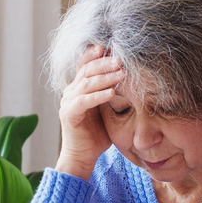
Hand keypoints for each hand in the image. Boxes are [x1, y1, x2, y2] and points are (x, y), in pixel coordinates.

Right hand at [56, 45, 123, 179]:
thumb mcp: (109, 109)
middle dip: (105, 63)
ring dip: (105, 77)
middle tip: (121, 59)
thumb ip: (113, 93)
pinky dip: (98, 95)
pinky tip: (112, 92)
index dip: (95, 54)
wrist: (84, 155)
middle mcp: (71, 91)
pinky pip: (83, 101)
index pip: (85, 65)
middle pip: (86, 70)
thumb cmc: (99, 133)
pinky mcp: (69, 115)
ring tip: (121, 72)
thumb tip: (133, 78)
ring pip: (86, 83)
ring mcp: (68, 102)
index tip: (110, 46)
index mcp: (79, 87)